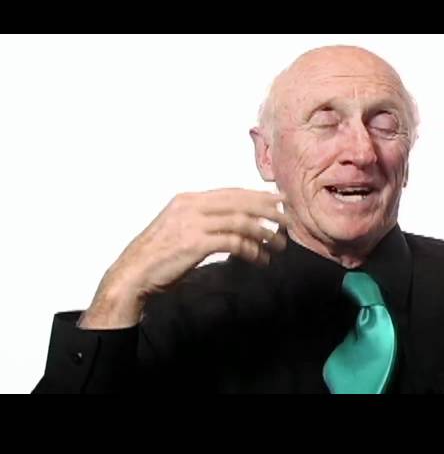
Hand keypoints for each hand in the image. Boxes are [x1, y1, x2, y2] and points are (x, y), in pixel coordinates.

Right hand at [78, 188, 288, 328]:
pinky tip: (260, 259)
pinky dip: (251, 250)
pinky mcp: (195, 243)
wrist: (132, 274)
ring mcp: (192, 223)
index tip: (279, 200)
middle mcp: (191, 206)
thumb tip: (236, 225)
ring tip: (277, 246)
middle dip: (268, 210)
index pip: (232, 193)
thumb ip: (205, 221)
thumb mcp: (180, 228)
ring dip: (264, 234)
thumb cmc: (158, 256)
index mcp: (188, 199)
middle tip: (288, 220)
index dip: (258, 196)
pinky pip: (233, 242)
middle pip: (240, 202)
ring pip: (240, 221)